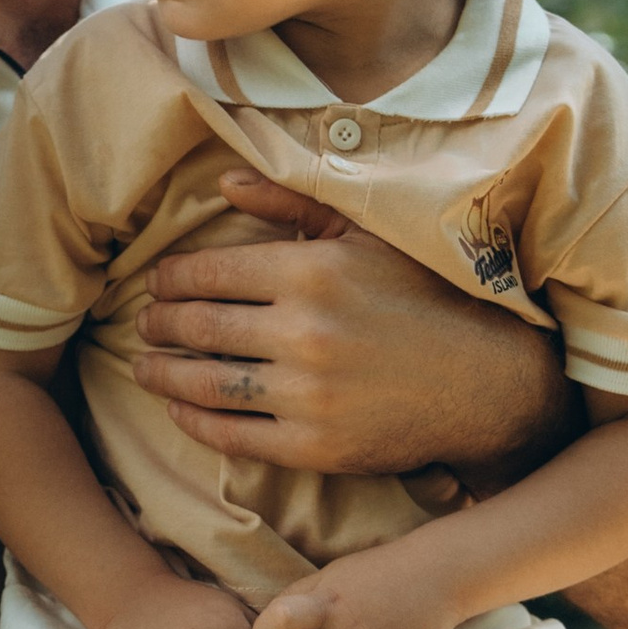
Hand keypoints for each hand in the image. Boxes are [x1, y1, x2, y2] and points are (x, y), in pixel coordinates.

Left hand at [129, 170, 570, 486]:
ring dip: (162, 375)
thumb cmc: (424, 296)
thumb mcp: (367, 234)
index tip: (157, 283)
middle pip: (198, 327)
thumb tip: (225, 182)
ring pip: (205, 384)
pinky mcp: (314, 446)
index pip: (209, 273)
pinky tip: (180, 410)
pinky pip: (233, 434)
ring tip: (144, 367)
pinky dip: (195, 421)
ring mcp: (307, 395)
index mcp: (312, 271)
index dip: (171, 279)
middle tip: (142, 322)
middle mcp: (304, 333)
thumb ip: (293, 201)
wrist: (485, 382)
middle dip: (158, 324)